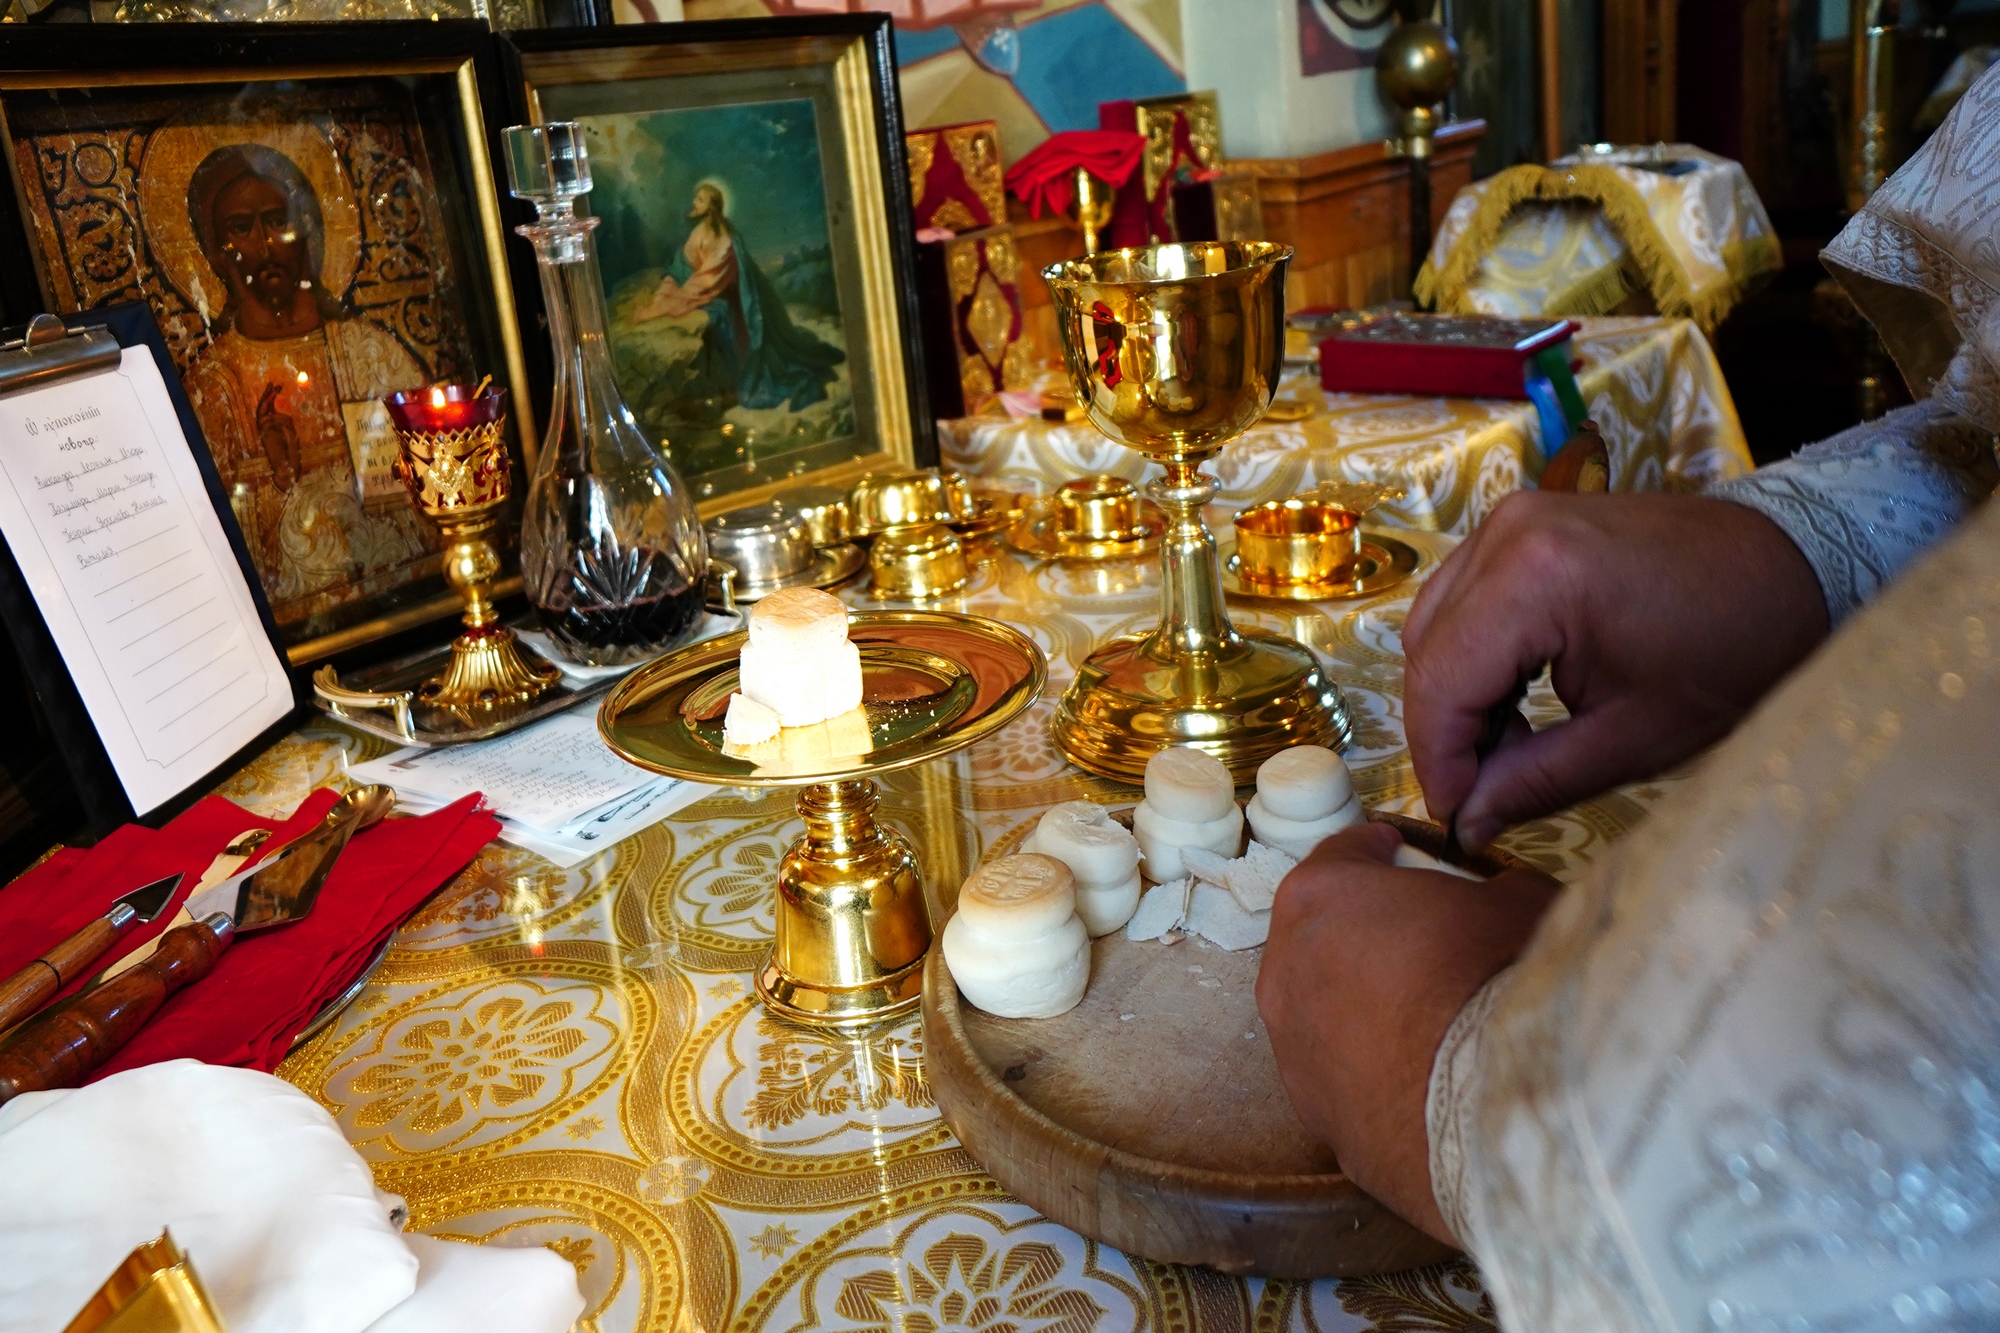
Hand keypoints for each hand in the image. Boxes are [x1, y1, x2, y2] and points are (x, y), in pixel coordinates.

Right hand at [255, 382, 301, 491]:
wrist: (286, 468)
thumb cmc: (291, 454)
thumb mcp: (292, 434)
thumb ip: (286, 424)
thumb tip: (283, 415)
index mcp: (273, 426)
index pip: (270, 408)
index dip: (273, 397)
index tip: (279, 387)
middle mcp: (266, 427)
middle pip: (263, 408)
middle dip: (267, 395)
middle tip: (273, 384)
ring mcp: (264, 431)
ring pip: (263, 412)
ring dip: (268, 401)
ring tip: (274, 391)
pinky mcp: (263, 435)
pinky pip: (265, 421)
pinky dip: (273, 416)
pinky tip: (280, 416)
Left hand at [1256, 821, 1559, 1244]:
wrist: (1496, 1105)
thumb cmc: (1496, 976)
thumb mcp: (1515, 901)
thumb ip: (1490, 890)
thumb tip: (1495, 899)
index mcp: (1319, 897)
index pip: (1342, 854)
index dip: (1377, 850)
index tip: (1399, 851)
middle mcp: (1285, 969)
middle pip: (1320, 936)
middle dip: (1363, 933)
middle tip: (1419, 940)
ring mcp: (1291, 1049)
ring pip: (1322, 1014)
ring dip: (1361, 1008)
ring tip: (1424, 1023)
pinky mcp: (1314, 1114)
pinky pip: (1344, 1080)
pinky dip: (1374, 1075)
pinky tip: (1423, 1084)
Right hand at [1404, 492, 1826, 849]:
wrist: (1796, 566)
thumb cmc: (1734, 650)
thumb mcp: (1633, 737)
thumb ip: (1533, 782)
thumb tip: (1465, 823)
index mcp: (1536, 578)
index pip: (1441, 682)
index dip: (1438, 759)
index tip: (1456, 816)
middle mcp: (1507, 534)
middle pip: (1427, 651)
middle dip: (1444, 730)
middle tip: (1481, 791)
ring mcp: (1509, 519)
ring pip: (1433, 624)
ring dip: (1453, 693)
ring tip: (1506, 745)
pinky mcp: (1520, 522)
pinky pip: (1460, 598)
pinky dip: (1470, 655)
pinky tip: (1513, 697)